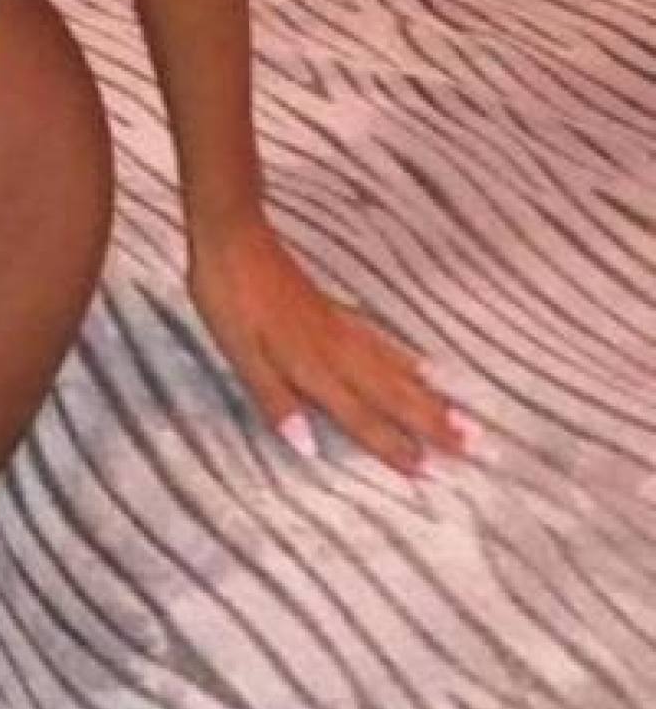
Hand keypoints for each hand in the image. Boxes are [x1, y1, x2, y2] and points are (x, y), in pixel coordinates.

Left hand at [184, 212, 477, 477]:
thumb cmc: (229, 296)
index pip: (360, 416)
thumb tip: (307, 447)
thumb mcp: (239, 353)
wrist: (234, 236)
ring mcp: (339, 328)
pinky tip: (425, 365)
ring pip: (396, 370)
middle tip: (478, 447)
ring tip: (466, 415)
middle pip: (392, 394)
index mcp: (311, 367)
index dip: (393, 446)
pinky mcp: (335, 310)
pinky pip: (383, 343)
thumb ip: (274, 400)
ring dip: (431, 396)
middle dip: (433, 424)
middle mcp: (335, 351)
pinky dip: (408, 360)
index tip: (431, 472)